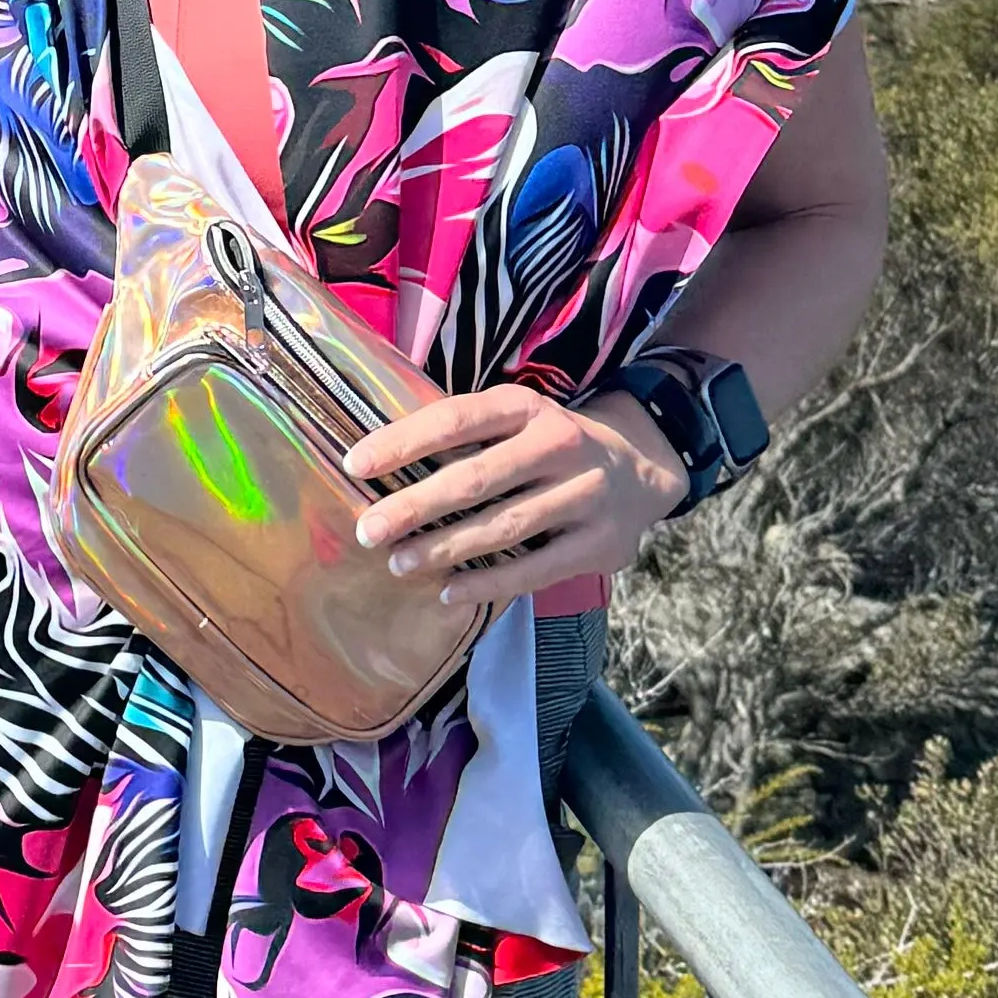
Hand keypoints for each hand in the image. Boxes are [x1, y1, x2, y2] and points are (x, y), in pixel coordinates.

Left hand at [343, 372, 685, 616]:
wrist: (643, 471)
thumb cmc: (550, 447)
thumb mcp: (517, 421)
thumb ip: (464, 437)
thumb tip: (378, 462)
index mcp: (527, 407)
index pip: (456, 419)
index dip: (403, 441)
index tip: (355, 464)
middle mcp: (559, 444)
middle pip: (476, 477)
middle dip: (415, 505)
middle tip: (368, 530)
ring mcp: (585, 494)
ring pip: (504, 526)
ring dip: (445, 547)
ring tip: (399, 562)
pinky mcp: (599, 543)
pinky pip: (535, 570)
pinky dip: (488, 583)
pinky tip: (448, 591)